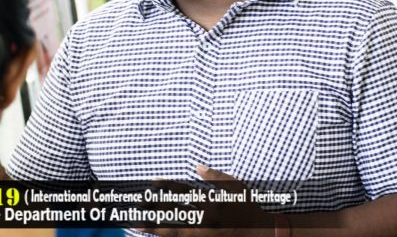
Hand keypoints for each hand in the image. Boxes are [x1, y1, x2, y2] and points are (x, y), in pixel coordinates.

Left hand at [137, 165, 273, 236]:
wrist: (259, 233)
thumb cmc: (248, 207)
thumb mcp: (236, 187)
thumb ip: (216, 177)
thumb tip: (198, 167)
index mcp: (212, 202)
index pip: (184, 192)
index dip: (167, 186)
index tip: (153, 182)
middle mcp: (205, 219)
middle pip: (174, 212)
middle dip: (154, 207)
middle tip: (138, 202)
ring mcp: (203, 234)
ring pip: (173, 230)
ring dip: (154, 226)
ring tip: (136, 223)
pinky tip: (155, 235)